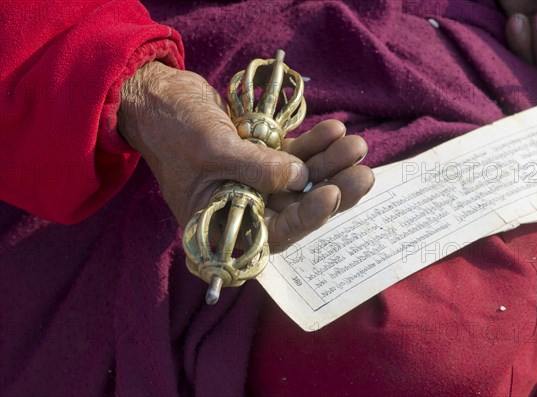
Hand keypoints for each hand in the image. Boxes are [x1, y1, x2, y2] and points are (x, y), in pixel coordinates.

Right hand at [118, 62, 373, 251]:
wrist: (159, 97)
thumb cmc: (172, 129)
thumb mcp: (210, 149)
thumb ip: (254, 167)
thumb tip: (298, 178)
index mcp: (222, 222)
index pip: (272, 232)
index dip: (305, 218)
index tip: (331, 195)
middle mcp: (243, 207)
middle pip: (296, 207)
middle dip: (331, 190)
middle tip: (363, 174)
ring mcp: (255, 182)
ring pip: (301, 180)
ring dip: (329, 163)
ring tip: (357, 143)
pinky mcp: (263, 158)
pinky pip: (295, 155)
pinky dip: (314, 144)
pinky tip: (335, 129)